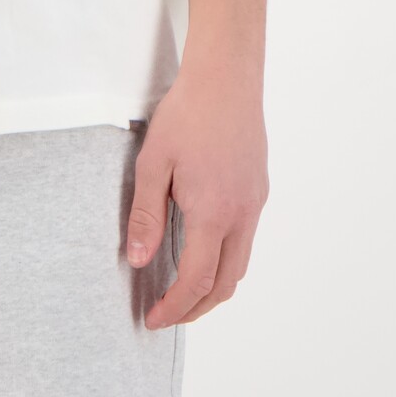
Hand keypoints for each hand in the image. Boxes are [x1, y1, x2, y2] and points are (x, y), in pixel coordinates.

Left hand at [126, 57, 268, 327]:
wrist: (227, 77)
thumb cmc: (187, 114)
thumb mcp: (153, 163)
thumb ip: (145, 215)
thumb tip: (137, 261)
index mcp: (214, 214)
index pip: (196, 280)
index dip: (174, 307)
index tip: (153, 319)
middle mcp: (242, 215)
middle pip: (226, 284)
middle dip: (197, 308)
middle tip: (168, 315)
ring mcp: (255, 203)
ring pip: (240, 264)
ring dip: (214, 287)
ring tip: (184, 291)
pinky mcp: (258, 189)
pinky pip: (245, 239)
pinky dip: (226, 260)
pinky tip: (204, 249)